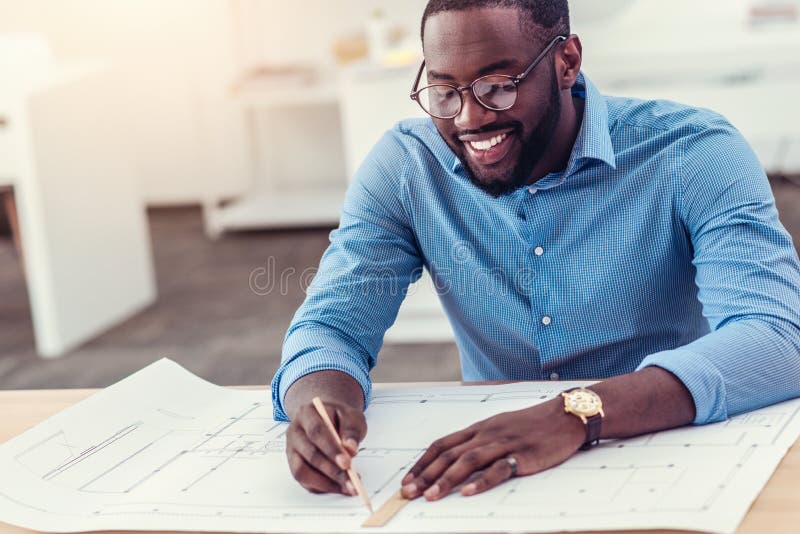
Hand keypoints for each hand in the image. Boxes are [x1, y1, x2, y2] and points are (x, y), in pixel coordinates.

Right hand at [285, 400, 366, 494]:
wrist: (328, 418)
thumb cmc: (338, 417)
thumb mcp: (351, 416)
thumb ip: (351, 430)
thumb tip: (350, 449)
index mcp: (307, 414)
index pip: (316, 431)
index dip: (331, 449)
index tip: (347, 462)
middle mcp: (295, 432)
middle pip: (309, 454)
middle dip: (331, 470)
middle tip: (350, 479)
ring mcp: (292, 450)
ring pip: (302, 471)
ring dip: (326, 483)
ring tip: (346, 485)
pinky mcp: (295, 465)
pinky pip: (305, 481)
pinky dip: (323, 487)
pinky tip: (339, 487)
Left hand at [400, 397, 585, 499]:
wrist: (565, 416)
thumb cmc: (532, 424)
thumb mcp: (499, 427)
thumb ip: (479, 441)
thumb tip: (455, 459)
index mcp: (479, 428)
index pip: (442, 444)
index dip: (422, 462)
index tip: (408, 479)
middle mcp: (487, 434)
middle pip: (449, 454)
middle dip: (426, 475)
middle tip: (408, 492)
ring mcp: (504, 444)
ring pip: (468, 461)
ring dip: (446, 479)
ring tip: (431, 496)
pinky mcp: (523, 456)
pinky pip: (499, 469)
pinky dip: (482, 482)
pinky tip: (468, 492)